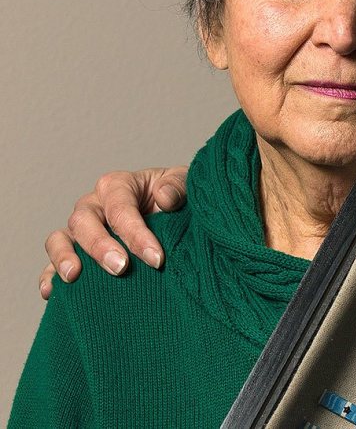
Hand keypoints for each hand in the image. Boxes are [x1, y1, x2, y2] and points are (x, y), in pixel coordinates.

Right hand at [39, 166, 186, 298]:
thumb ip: (178, 186)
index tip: (156, 259)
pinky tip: (51, 292)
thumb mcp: (185, 184)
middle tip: (121, 269)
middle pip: (84, 221)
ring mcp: (81, 230)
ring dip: (64, 257)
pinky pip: (52, 263)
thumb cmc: (178, 198)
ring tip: (74, 277)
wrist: (176, 216)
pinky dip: (49, 276)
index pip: (120, 207)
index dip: (136, 233)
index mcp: (118, 185)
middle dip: (101, 246)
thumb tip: (164, 198)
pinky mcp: (75, 253)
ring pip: (59, 238)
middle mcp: (94, 205)